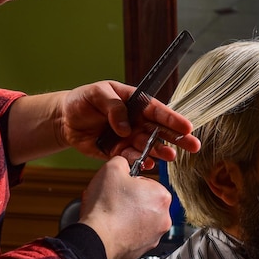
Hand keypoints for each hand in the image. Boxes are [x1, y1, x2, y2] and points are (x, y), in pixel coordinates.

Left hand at [60, 81, 200, 166]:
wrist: (64, 120)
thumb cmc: (82, 100)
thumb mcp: (96, 94)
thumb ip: (113, 106)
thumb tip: (125, 127)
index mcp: (134, 103)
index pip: (157, 110)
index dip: (172, 119)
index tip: (186, 127)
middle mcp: (135, 122)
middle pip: (160, 130)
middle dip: (177, 138)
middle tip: (193, 146)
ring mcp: (128, 138)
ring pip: (149, 146)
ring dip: (160, 151)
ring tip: (170, 157)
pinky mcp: (118, 152)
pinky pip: (133, 158)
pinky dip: (141, 162)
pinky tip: (149, 164)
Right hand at [78, 157, 172, 258]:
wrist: (97, 239)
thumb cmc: (106, 207)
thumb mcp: (112, 168)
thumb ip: (123, 160)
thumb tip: (124, 162)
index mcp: (162, 196)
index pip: (146, 182)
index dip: (129, 183)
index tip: (118, 187)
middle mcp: (164, 218)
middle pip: (144, 201)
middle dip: (129, 200)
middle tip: (112, 200)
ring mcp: (155, 236)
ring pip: (139, 219)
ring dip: (126, 216)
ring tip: (109, 214)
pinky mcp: (143, 249)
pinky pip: (133, 235)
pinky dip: (123, 231)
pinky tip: (110, 227)